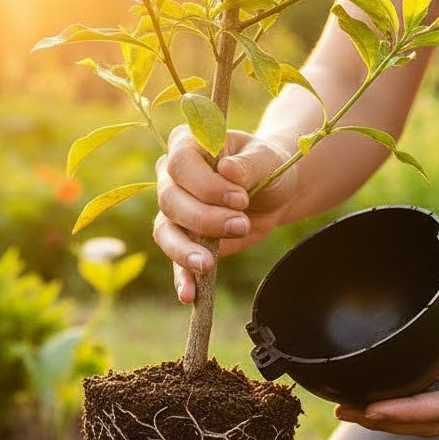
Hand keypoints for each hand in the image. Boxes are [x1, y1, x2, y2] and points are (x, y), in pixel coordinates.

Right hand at [154, 126, 298, 302]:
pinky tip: (189, 295)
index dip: (207, 185)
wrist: (274, 192)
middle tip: (241, 225)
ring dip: (185, 251)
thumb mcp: (268, 159)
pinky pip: (174, 260)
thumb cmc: (268, 166)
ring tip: (209, 265)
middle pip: (170, 199)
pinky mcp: (182, 239)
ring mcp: (173, 210)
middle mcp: (171, 175)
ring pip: (164, 231)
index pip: (180, 163)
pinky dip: (181, 278)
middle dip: (204, 218)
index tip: (241, 198)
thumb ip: (249, 163)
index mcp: (187, 144)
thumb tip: (227, 170)